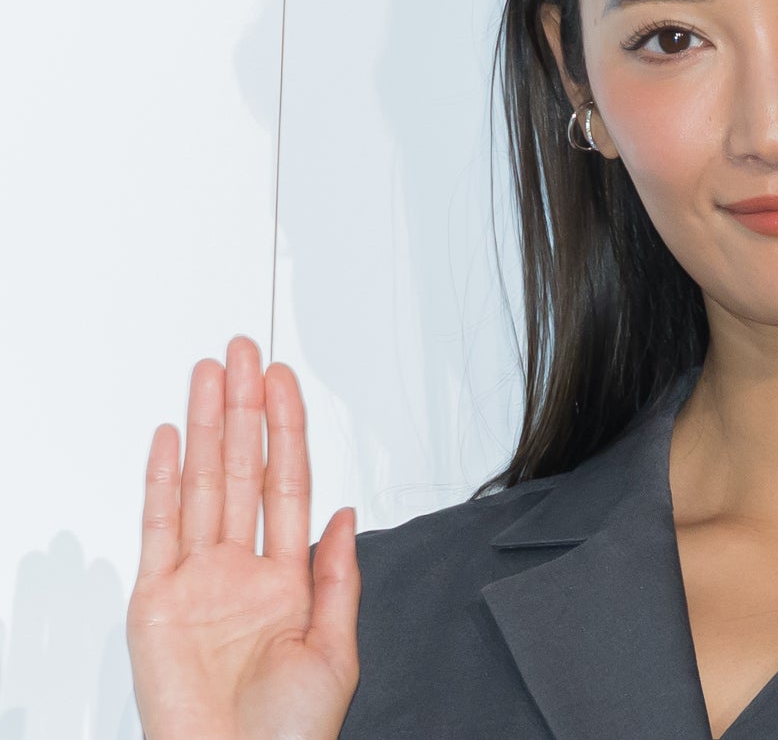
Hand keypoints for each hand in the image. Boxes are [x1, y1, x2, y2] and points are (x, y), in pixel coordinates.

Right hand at [128, 335, 360, 739]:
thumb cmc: (287, 734)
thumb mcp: (336, 651)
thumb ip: (339, 578)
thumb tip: (346, 513)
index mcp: (288, 582)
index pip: (288, 484)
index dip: (287, 430)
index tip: (285, 381)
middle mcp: (240, 572)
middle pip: (242, 470)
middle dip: (244, 408)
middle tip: (246, 352)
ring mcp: (196, 582)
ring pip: (201, 484)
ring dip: (203, 427)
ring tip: (209, 373)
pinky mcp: (154, 602)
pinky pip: (157, 528)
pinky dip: (160, 481)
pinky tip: (167, 438)